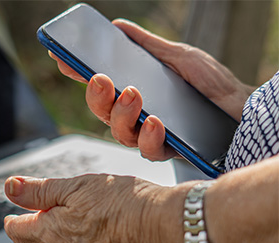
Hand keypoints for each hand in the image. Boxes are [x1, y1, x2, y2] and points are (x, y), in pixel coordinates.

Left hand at [3, 175, 191, 242]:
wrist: (168, 229)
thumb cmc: (125, 204)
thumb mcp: (76, 187)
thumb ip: (39, 190)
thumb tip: (9, 188)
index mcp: (50, 234)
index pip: (16, 231)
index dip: (12, 216)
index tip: (14, 206)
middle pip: (34, 242)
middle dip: (30, 225)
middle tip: (35, 207)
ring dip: (51, 233)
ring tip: (58, 215)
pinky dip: (71, 241)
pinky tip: (83, 230)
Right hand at [50, 19, 253, 160]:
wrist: (244, 108)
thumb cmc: (211, 82)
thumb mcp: (178, 56)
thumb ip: (147, 45)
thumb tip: (117, 26)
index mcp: (133, 92)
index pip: (100, 85)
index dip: (78, 73)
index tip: (62, 58)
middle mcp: (135, 116)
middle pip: (102, 111)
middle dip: (95, 96)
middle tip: (100, 78)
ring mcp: (148, 135)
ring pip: (118, 132)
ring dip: (121, 114)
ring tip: (133, 94)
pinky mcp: (166, 151)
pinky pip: (147, 150)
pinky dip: (149, 136)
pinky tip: (157, 121)